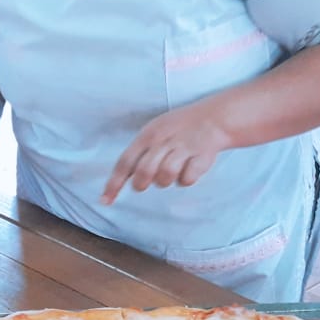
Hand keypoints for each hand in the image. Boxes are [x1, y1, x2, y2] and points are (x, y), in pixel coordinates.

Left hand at [101, 104, 229, 203]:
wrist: (213, 118)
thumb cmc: (178, 128)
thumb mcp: (153, 132)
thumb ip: (139, 154)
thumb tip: (124, 178)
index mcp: (148, 135)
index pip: (125, 162)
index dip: (114, 184)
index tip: (105, 201)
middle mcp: (164, 141)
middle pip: (144, 172)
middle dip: (141, 184)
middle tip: (144, 184)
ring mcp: (183, 148)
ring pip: (165, 177)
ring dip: (165, 181)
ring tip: (170, 172)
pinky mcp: (201, 156)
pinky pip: (187, 179)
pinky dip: (186, 179)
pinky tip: (188, 169)